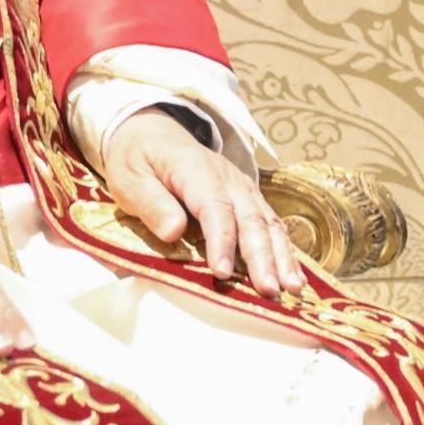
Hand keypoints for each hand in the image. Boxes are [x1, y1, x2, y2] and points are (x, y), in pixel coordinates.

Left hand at [99, 109, 304, 295]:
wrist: (153, 134)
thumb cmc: (138, 160)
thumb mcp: (128, 178)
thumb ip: (150, 203)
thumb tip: (173, 231)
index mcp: (195, 169)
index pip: (214, 206)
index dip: (221, 240)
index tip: (222, 272)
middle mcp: (227, 178)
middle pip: (250, 217)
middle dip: (262, 256)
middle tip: (268, 289)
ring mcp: (242, 188)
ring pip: (268, 222)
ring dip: (282, 256)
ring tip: (292, 288)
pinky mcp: (248, 200)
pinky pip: (271, 225)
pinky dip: (285, 251)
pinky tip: (294, 276)